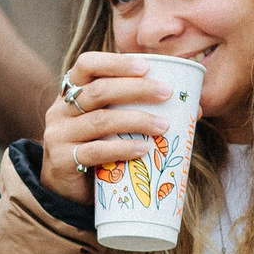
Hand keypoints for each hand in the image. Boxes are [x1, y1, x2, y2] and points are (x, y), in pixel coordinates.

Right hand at [40, 50, 171, 202]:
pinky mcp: (62, 161)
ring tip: (163, 125)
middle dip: (136, 89)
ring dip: (136, 120)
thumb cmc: (97, 149)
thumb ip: (137, 110)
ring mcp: (58, 135)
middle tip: (166, 93)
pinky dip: (122, 148)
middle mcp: (60, 110)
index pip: (87, 65)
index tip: (146, 67)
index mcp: (71, 92)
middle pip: (98, 91)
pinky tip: (143, 149)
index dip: (115, 62)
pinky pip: (96, 151)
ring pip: (100, 120)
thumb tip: (195, 109)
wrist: (67, 191)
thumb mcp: (111, 124)